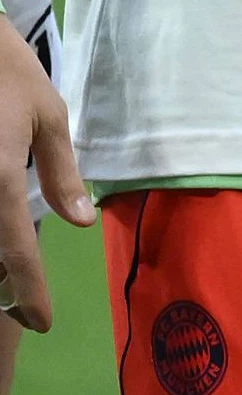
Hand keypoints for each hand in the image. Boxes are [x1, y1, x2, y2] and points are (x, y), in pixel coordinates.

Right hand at [0, 26, 85, 334]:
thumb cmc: (8, 74)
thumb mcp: (47, 116)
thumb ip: (61, 172)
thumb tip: (81, 220)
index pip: (13, 250)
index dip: (26, 290)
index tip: (40, 321)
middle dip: (1, 283)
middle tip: (22, 300)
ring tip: (11, 272)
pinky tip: (0, 236)